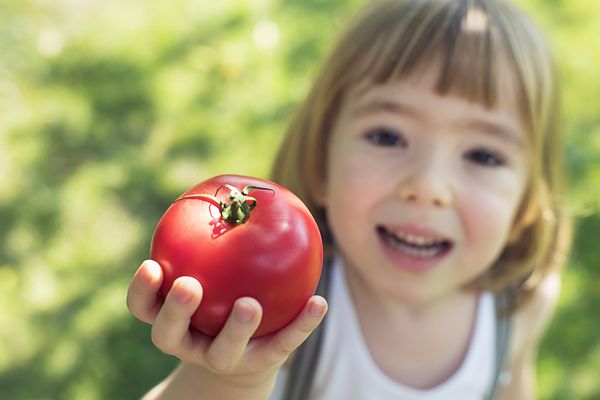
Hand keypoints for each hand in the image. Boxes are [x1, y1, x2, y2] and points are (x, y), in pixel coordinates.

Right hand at [126, 260, 327, 387]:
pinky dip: (301, 325)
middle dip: (176, 311)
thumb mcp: (210, 273)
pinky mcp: (259, 363)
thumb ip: (213, 243)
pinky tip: (319, 302)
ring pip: (223, 351)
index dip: (142, 290)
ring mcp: (222, 358)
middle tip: (189, 287)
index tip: (152, 265)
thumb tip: (236, 189)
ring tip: (250, 304)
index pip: (144, 306)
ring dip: (236, 328)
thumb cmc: (220, 299)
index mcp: (170, 319)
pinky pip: (281, 344)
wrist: (243, 355)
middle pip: (169, 334)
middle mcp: (188, 342)